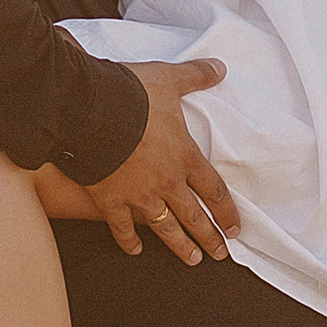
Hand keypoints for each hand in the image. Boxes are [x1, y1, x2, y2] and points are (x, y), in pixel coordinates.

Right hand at [78, 60, 240, 265]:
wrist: (91, 112)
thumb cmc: (133, 95)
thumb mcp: (169, 80)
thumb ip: (196, 75)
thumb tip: (220, 66)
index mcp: (184, 156)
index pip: (213, 189)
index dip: (226, 211)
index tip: (235, 230)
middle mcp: (166, 182)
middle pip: (194, 216)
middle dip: (208, 237)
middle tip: (219, 255)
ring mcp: (138, 195)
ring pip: (164, 227)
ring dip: (179, 245)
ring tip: (190, 260)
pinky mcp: (110, 200)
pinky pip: (121, 227)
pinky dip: (128, 240)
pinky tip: (135, 251)